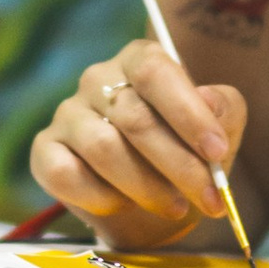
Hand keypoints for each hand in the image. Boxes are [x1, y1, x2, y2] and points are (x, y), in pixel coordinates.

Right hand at [30, 35, 248, 249]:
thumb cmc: (185, 151)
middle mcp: (97, 80)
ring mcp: (67, 114)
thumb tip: (209, 103)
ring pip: (104, 150)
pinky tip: (124, 205)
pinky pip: (67, 175)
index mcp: (139, 59)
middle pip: (134, 118)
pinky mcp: (45, 152)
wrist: (147, 196)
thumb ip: (224, 111)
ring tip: (176, 208)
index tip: (217, 152)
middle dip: (179, 165)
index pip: (155, 71)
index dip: (187, 113)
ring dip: (147, 187)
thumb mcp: (217, 130)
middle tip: (210, 198)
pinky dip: (101, 198)